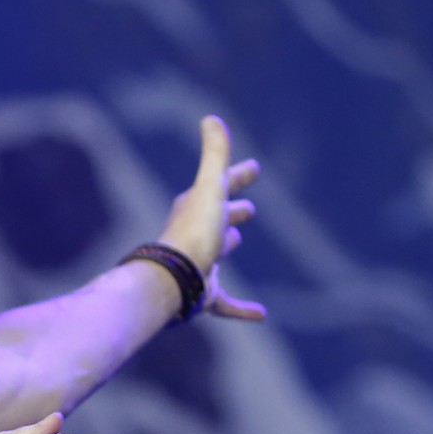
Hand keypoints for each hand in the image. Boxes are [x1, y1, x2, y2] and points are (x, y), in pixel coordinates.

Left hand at [157, 116, 266, 320]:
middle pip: (215, 219)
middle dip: (230, 210)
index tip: (253, 169)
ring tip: (236, 240)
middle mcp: (195, 236)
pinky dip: (241, 308)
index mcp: (197, 209)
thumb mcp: (209, 189)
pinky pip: (225, 302)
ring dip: (225, 245)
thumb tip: (210, 118)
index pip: (219, 186)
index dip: (236, 177)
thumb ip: (214, 156)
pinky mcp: (203, 295)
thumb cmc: (193, 233)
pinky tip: (261, 315)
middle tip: (247, 209)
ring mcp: (199, 266)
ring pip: (214, 254)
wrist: (171, 280)